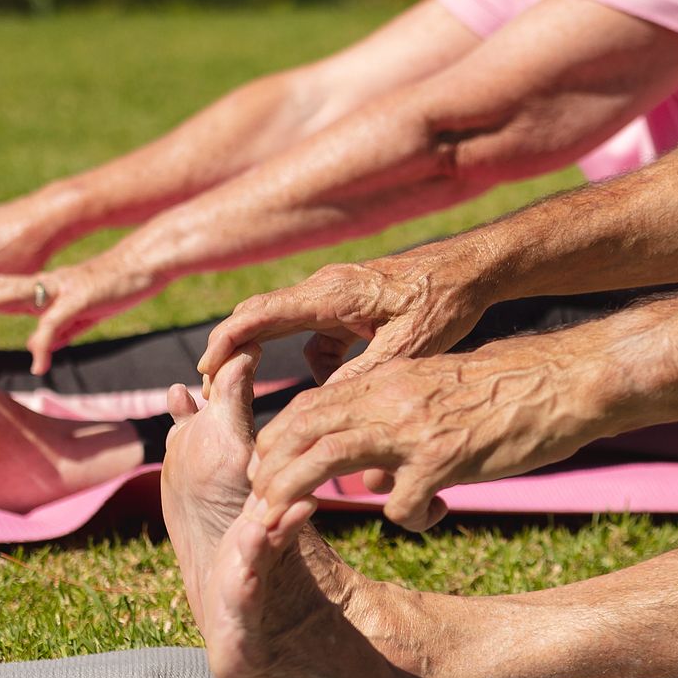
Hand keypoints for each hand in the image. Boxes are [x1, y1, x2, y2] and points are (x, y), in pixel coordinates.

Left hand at [0, 251, 168, 373]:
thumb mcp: (81, 313)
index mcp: (41, 289)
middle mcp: (43, 286)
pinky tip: (39, 366)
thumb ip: (58, 329)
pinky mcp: (78, 299)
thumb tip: (38, 347)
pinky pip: (53, 324)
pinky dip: (43, 346)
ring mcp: (58, 290)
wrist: (145, 265)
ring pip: (9, 294)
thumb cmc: (115, 287)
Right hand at [197, 246, 490, 383]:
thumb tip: (323, 407)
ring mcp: (337, 295)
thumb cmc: (444, 303)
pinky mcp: (350, 305)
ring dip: (277, 356)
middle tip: (214, 390)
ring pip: (290, 326)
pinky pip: (318, 332)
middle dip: (235, 350)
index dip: (227, 340)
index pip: (262, 312)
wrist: (473, 271)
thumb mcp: (406, 347)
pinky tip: (338, 381)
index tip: (204, 371)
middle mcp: (327, 289)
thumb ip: (362, 376)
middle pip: (262, 316)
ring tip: (276, 394)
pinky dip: (318, 357)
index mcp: (333, 295)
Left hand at [247, 345, 591, 529]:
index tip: (266, 467)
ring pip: (328, 460)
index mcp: (389, 378)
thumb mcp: (436, 384)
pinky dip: (410, 518)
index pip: (311, 405)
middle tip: (260, 505)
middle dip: (272, 470)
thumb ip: (396, 410)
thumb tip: (366, 454)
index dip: (278, 438)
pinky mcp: (445, 460)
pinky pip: (401, 504)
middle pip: (305, 431)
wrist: (562, 380)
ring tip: (285, 520)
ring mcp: (415, 429)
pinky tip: (434, 513)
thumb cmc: (507, 386)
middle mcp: (391, 399)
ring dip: (296, 494)